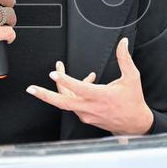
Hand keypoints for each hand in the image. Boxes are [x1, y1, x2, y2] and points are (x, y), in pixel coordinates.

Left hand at [26, 38, 153, 135]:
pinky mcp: (86, 118)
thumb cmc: (133, 101)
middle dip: (45, 95)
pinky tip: (80, 84)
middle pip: (62, 102)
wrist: (135, 124)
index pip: (79, 88)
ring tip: (58, 74)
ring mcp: (87, 114)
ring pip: (66, 102)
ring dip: (60, 88)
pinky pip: (73, 104)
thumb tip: (123, 42)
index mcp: (101, 97)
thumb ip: (125, 58)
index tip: (54, 73)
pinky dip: (72, 93)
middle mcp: (91, 108)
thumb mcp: (132, 78)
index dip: (65, 80)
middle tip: (31, 89)